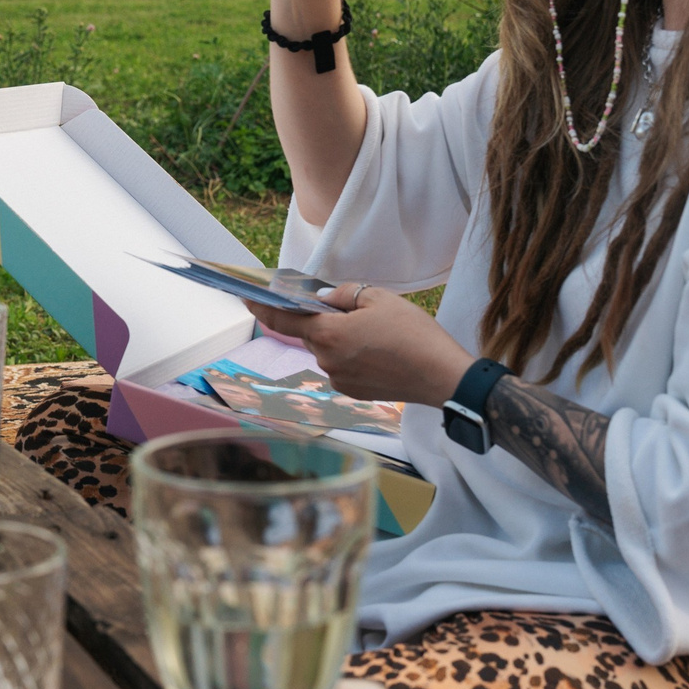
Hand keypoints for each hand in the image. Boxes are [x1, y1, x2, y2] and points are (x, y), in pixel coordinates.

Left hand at [249, 283, 472, 405]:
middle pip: (312, 334)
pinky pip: (343, 367)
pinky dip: (354, 356)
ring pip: (329, 351)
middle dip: (326, 321)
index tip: (247, 297)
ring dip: (342, 339)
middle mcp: (326, 361)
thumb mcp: (378, 298)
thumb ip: (342, 295)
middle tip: (356, 311)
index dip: (261, 307)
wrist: (441, 375)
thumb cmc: (412, 333)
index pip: (282, 320)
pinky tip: (380, 352)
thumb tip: (322, 300)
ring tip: (378, 333)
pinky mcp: (353, 392)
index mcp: (327, 335)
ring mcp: (339, 380)